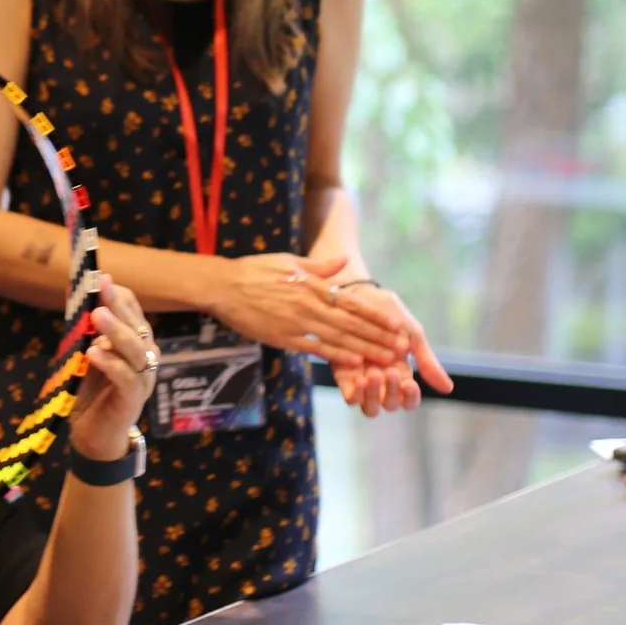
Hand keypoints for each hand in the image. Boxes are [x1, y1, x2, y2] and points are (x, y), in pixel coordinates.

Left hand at [69, 278, 155, 461]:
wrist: (93, 435)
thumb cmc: (91, 390)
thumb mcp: (85, 353)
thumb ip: (83, 328)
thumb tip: (73, 290)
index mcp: (136, 342)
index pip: (133, 310)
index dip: (118, 294)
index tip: (99, 278)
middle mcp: (145, 357)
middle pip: (138, 325)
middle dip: (119, 304)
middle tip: (101, 286)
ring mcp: (143, 379)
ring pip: (136, 349)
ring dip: (116, 331)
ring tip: (96, 315)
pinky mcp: (133, 400)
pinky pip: (127, 378)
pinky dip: (111, 364)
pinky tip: (94, 352)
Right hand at [209, 252, 407, 367]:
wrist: (223, 286)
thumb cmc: (255, 271)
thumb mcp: (289, 261)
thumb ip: (319, 266)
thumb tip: (344, 261)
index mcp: (312, 284)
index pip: (353, 302)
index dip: (377, 315)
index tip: (397, 325)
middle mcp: (309, 303)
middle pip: (352, 322)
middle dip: (379, 336)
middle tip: (402, 348)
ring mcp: (297, 322)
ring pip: (339, 337)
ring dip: (365, 349)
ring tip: (386, 359)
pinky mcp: (283, 337)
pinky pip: (315, 348)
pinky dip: (336, 356)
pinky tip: (354, 363)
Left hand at [330, 282, 453, 416]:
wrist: (359, 295)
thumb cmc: (388, 313)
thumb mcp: (413, 336)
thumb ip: (428, 363)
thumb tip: (448, 389)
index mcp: (401, 373)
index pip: (409, 400)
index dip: (411, 398)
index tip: (410, 384)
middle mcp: (382, 381)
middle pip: (389, 405)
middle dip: (391, 392)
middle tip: (388, 370)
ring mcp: (362, 380)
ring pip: (370, 407)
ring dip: (373, 396)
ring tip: (373, 375)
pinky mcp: (343, 375)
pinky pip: (350, 398)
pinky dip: (356, 394)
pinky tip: (360, 379)